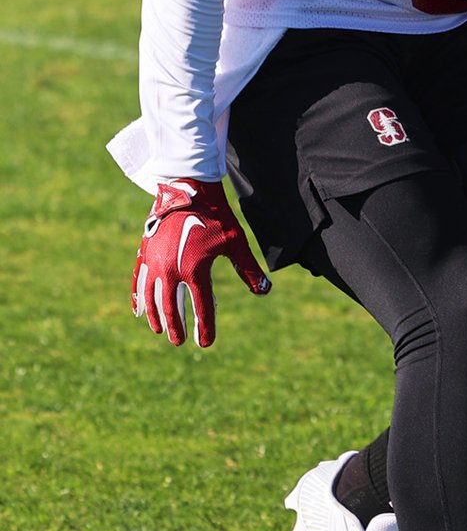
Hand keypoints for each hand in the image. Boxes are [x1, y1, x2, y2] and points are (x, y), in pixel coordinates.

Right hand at [131, 179, 270, 346]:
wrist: (187, 187)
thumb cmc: (215, 215)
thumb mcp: (235, 242)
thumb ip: (248, 269)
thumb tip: (265, 291)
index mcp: (195, 270)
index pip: (201, 307)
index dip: (204, 328)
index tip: (206, 343)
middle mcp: (171, 270)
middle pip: (172, 307)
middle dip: (177, 326)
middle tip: (180, 341)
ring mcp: (155, 262)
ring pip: (152, 298)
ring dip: (156, 316)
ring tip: (161, 330)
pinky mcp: (145, 252)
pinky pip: (139, 281)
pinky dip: (138, 297)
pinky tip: (138, 310)